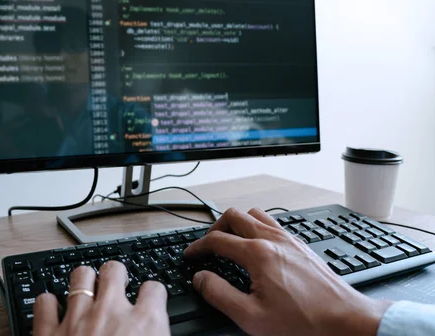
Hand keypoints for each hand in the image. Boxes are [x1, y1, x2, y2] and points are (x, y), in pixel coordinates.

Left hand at [33, 261, 169, 335]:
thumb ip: (159, 332)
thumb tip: (159, 330)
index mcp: (145, 323)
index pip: (154, 290)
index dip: (152, 295)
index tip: (149, 301)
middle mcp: (110, 314)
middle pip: (114, 270)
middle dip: (115, 275)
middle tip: (115, 287)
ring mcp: (77, 320)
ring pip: (80, 276)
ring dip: (84, 281)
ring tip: (87, 290)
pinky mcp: (48, 333)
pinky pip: (43, 304)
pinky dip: (47, 305)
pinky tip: (52, 310)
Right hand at [184, 208, 392, 335]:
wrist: (345, 320)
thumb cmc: (303, 322)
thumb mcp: (250, 316)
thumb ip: (219, 294)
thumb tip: (200, 278)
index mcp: (257, 254)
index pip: (216, 240)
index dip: (198, 247)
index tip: (191, 256)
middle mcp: (272, 239)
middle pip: (234, 216)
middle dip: (215, 228)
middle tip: (208, 245)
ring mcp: (288, 239)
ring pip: (255, 214)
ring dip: (237, 223)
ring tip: (230, 241)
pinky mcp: (300, 245)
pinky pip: (272, 223)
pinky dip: (257, 227)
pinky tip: (257, 246)